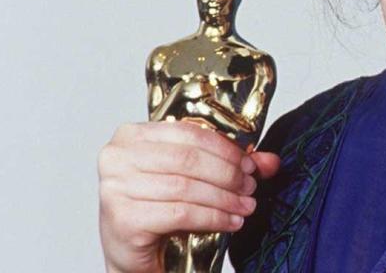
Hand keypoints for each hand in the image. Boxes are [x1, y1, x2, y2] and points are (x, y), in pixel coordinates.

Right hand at [98, 120, 280, 272]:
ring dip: (224, 198)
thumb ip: (227, 164)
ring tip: (245, 206)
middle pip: (188, 159)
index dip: (224, 148)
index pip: (188, 133)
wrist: (129, 251)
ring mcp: (116, 188)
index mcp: (131, 135)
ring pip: (186, 187)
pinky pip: (180, 213)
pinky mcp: (124, 219)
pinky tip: (230, 222)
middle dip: (227, 173)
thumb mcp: (191, 177)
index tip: (248, 163)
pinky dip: (212, 217)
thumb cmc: (155, 207)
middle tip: (250, 186)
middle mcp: (117, 157)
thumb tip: (269, 161)